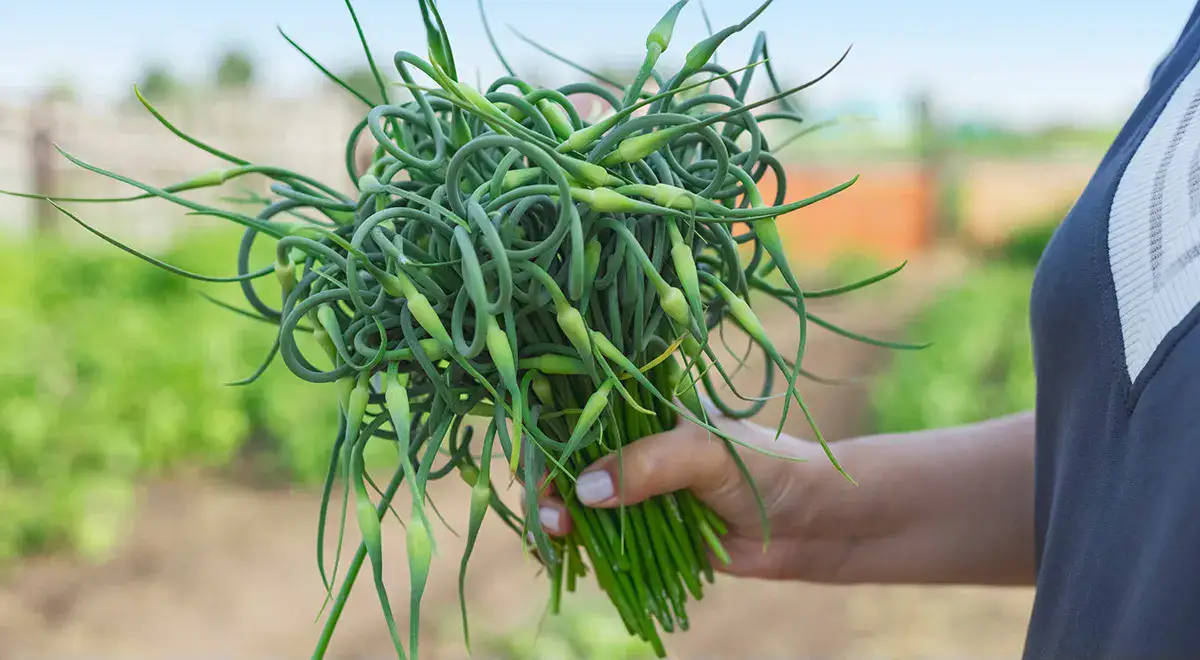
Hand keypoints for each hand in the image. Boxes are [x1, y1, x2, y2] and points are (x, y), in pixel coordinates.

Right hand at [531, 401, 864, 581]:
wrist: (809, 522)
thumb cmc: (766, 466)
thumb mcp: (706, 454)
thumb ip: (646, 465)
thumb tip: (583, 492)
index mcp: (644, 400)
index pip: (580, 403)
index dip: (549, 428)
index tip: (536, 458)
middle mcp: (632, 437)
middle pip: (568, 455)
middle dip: (549, 481)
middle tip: (550, 510)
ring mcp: (635, 483)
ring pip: (576, 497)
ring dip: (558, 516)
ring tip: (558, 534)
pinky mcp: (642, 525)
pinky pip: (597, 534)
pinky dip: (578, 545)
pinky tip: (568, 553)